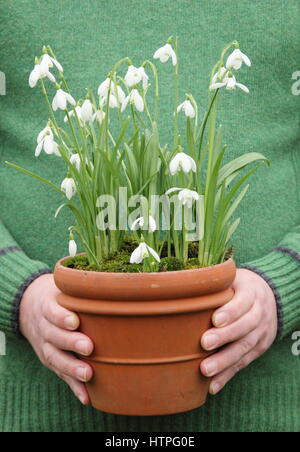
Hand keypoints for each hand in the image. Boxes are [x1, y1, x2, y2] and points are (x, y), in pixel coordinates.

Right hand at [19, 273, 93, 404]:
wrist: (30, 306)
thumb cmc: (59, 296)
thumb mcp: (64, 287)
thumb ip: (84, 289)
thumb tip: (118, 284)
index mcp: (48, 306)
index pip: (52, 311)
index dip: (62, 317)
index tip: (75, 321)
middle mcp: (44, 327)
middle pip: (54, 336)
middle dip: (70, 342)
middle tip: (89, 347)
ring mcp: (45, 345)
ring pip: (55, 357)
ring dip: (71, 367)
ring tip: (88, 374)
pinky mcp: (49, 360)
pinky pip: (60, 374)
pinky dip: (73, 386)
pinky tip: (86, 396)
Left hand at [200, 268, 277, 394]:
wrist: (269, 297)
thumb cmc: (238, 287)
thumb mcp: (232, 278)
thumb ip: (214, 283)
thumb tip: (183, 284)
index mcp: (251, 293)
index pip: (243, 302)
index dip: (230, 312)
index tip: (215, 319)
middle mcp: (259, 313)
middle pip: (245, 327)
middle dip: (225, 337)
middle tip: (204, 343)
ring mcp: (261, 333)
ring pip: (244, 348)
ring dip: (224, 361)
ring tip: (205, 370)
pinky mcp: (259, 349)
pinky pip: (243, 363)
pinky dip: (228, 375)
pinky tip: (212, 385)